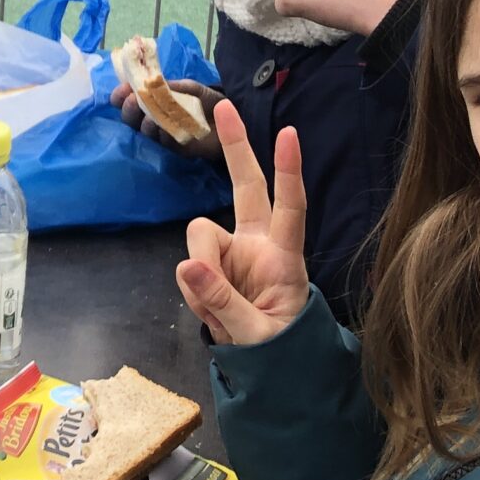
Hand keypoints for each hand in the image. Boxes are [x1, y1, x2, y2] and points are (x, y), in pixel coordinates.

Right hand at [112, 76, 226, 161]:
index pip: (131, 99)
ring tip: (150, 116)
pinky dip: (162, 135)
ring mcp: (164, 134)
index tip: (121, 91)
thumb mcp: (191, 88)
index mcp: (155, 101)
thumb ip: (173, 87)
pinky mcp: (177, 148)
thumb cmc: (210, 100)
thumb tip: (152, 84)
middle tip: (133, 101)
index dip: (122, 96)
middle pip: (132, 118)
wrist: (233, 118)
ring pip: (146, 131)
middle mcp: (155, 118)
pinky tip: (164, 129)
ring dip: (144, 123)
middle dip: (129, 110)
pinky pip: (164, 142)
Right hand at [176, 101, 310, 346]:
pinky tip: (211, 312)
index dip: (289, 172)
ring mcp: (232, 253)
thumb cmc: (280, 351)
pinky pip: (188, 267)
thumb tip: (188, 266)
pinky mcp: (210, 266)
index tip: (289, 134)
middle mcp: (258, 244)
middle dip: (235, 148)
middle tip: (221, 108)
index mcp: (285, 258)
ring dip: (200, 276)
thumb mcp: (256, 336)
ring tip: (219, 314)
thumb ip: (223, 302)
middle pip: (246, 187)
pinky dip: (194, 292)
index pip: (291, 209)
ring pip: (198, 237)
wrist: (268, 371)